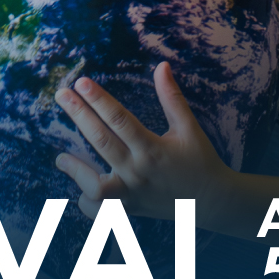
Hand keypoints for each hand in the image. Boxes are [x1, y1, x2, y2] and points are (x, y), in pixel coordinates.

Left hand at [54, 62, 231, 221]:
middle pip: (102, 142)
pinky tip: (81, 188)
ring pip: (97, 188)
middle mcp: (140, 171)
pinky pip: (103, 213)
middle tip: (61, 94)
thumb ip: (172, 97)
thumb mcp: (188, 127)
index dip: (99, 99)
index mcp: (153, 149)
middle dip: (79, 115)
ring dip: (77, 171)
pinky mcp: (131, 211)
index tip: (81, 82)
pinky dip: (89, 204)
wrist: (217, 204)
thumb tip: (162, 65)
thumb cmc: (201, 161)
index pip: (120, 119)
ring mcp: (134, 194)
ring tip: (61, 157)